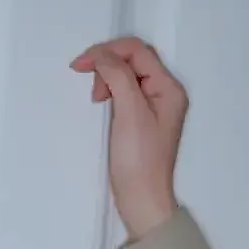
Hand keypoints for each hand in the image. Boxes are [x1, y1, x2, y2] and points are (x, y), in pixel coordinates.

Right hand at [69, 36, 187, 238]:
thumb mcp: (129, 111)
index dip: (107, 51)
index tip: (80, 66)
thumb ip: (118, 76)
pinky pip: (126, 89)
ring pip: (127, 73)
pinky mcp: (144, 116)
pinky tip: (103, 102)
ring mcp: (156, 104)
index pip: (137, 51)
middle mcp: (166, 92)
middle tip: (90, 84)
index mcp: (169, 88)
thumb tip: (102, 54)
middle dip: (107, 64)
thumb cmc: (138, 158)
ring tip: (97, 98)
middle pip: (133, 59)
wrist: (141, 196)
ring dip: (107, 77)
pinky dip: (111, 89)